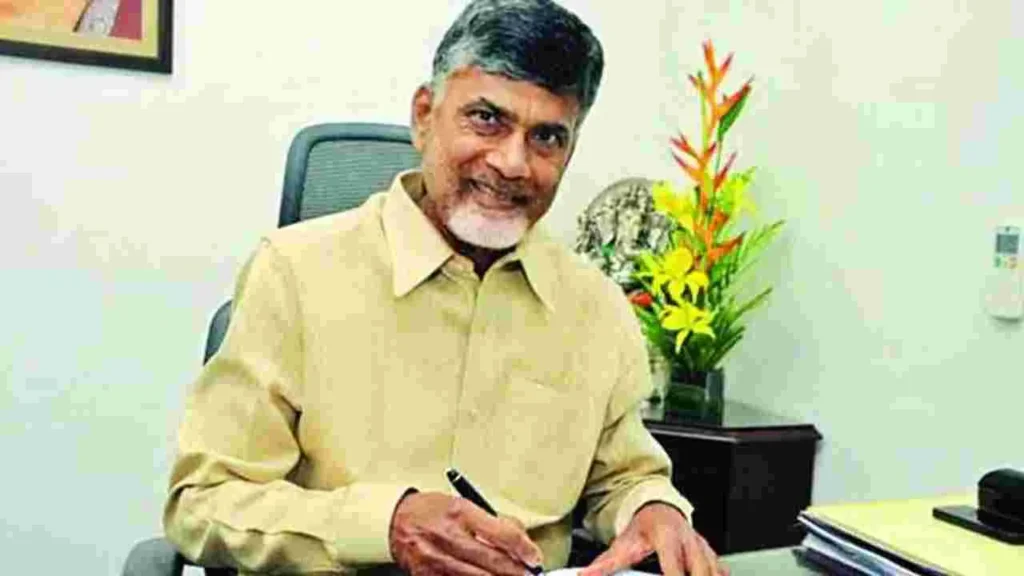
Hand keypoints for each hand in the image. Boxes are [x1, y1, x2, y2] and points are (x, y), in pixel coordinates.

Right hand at [389, 491, 544, 575]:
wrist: (395, 521)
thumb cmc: (431, 510)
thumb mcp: (463, 503)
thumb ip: (492, 520)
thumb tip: (520, 538)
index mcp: (460, 512)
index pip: (502, 533)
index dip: (524, 548)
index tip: (534, 558)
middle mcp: (449, 536)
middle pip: (493, 561)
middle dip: (517, 571)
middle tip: (530, 575)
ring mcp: (437, 559)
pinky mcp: (427, 575)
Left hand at [579, 503, 726, 575]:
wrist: (658, 509)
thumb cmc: (642, 527)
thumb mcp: (623, 544)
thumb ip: (605, 564)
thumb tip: (584, 575)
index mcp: (668, 537)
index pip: (674, 570)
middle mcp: (689, 541)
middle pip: (701, 571)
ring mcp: (702, 547)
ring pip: (714, 570)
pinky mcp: (710, 554)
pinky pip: (720, 570)